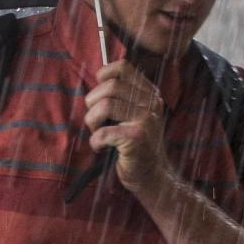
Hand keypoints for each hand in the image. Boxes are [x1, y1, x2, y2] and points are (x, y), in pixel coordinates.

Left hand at [85, 60, 168, 194]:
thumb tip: (98, 77)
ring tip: (98, 134)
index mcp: (149, 94)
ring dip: (92, 122)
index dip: (103, 76)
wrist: (152, 176)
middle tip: (96, 121)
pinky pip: (103, 133)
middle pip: (109, 86)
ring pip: (104, 106)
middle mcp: (151, 103)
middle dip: (92, 104)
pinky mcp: (137, 139)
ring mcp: (145, 120)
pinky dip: (95, 142)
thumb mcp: (134, 114)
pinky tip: (101, 148)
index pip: (123, 67)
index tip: (100, 96)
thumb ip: (122, 96)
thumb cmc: (135, 146)